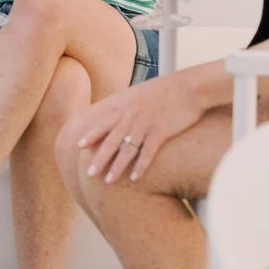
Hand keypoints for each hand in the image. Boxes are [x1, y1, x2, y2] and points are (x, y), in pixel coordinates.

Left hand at [69, 72, 206, 183]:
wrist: (189, 88)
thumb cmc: (166, 91)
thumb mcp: (141, 94)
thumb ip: (127, 105)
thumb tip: (117, 112)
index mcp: (125, 106)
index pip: (103, 123)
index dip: (91, 135)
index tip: (79, 146)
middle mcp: (132, 116)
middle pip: (111, 140)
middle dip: (99, 158)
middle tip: (89, 173)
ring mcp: (146, 125)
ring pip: (127, 149)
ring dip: (117, 167)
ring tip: (108, 181)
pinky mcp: (161, 132)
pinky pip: (148, 153)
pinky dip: (141, 166)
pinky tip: (135, 178)